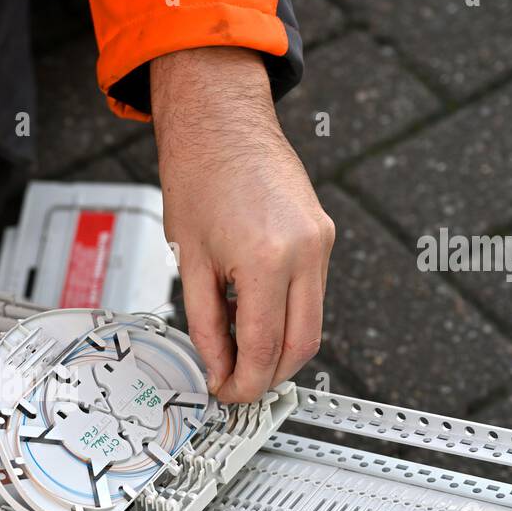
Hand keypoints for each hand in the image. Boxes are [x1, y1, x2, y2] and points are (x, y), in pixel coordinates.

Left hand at [151, 46, 333, 401]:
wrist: (221, 118)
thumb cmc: (198, 174)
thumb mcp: (188, 260)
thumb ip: (205, 323)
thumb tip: (217, 367)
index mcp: (266, 259)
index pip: (265, 349)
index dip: (245, 383)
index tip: (226, 392)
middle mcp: (305, 251)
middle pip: (302, 345)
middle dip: (270, 375)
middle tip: (236, 383)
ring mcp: (321, 241)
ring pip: (312, 322)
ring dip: (281, 347)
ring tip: (240, 351)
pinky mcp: (323, 233)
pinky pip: (311, 292)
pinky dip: (286, 314)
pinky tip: (254, 314)